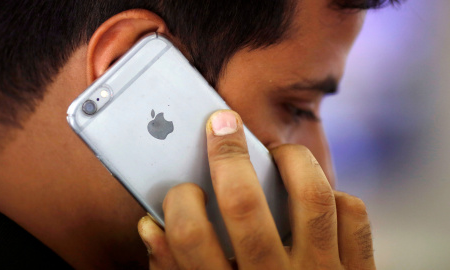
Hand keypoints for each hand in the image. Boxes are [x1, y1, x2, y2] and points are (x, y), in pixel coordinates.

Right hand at [138, 110, 374, 268]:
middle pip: (245, 205)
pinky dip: (335, 195)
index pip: (190, 236)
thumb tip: (152, 225)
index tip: (182, 189)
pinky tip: (314, 194)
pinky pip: (352, 216)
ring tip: (274, 150)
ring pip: (312, 198)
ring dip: (291, 160)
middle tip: (220, 123)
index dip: (179, 202)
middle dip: (227, 155)